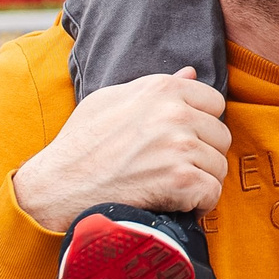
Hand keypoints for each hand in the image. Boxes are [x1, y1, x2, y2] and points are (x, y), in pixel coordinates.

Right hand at [11, 67, 230, 232]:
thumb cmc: (80, 144)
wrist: (58, 186)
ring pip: (218, 167)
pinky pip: (212, 194)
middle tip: (176, 169)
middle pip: (221, 136)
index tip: (182, 141)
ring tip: (172, 188)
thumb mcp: (110, 100)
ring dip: (201, 182)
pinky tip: (176, 205)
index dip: (201, 125)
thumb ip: (155, 86)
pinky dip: (198, 205)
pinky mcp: (181, 181)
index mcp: (162, 89)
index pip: (214, 103)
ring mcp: (179, 147)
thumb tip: (191, 72)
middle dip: (204, 155)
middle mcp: (175, 113)